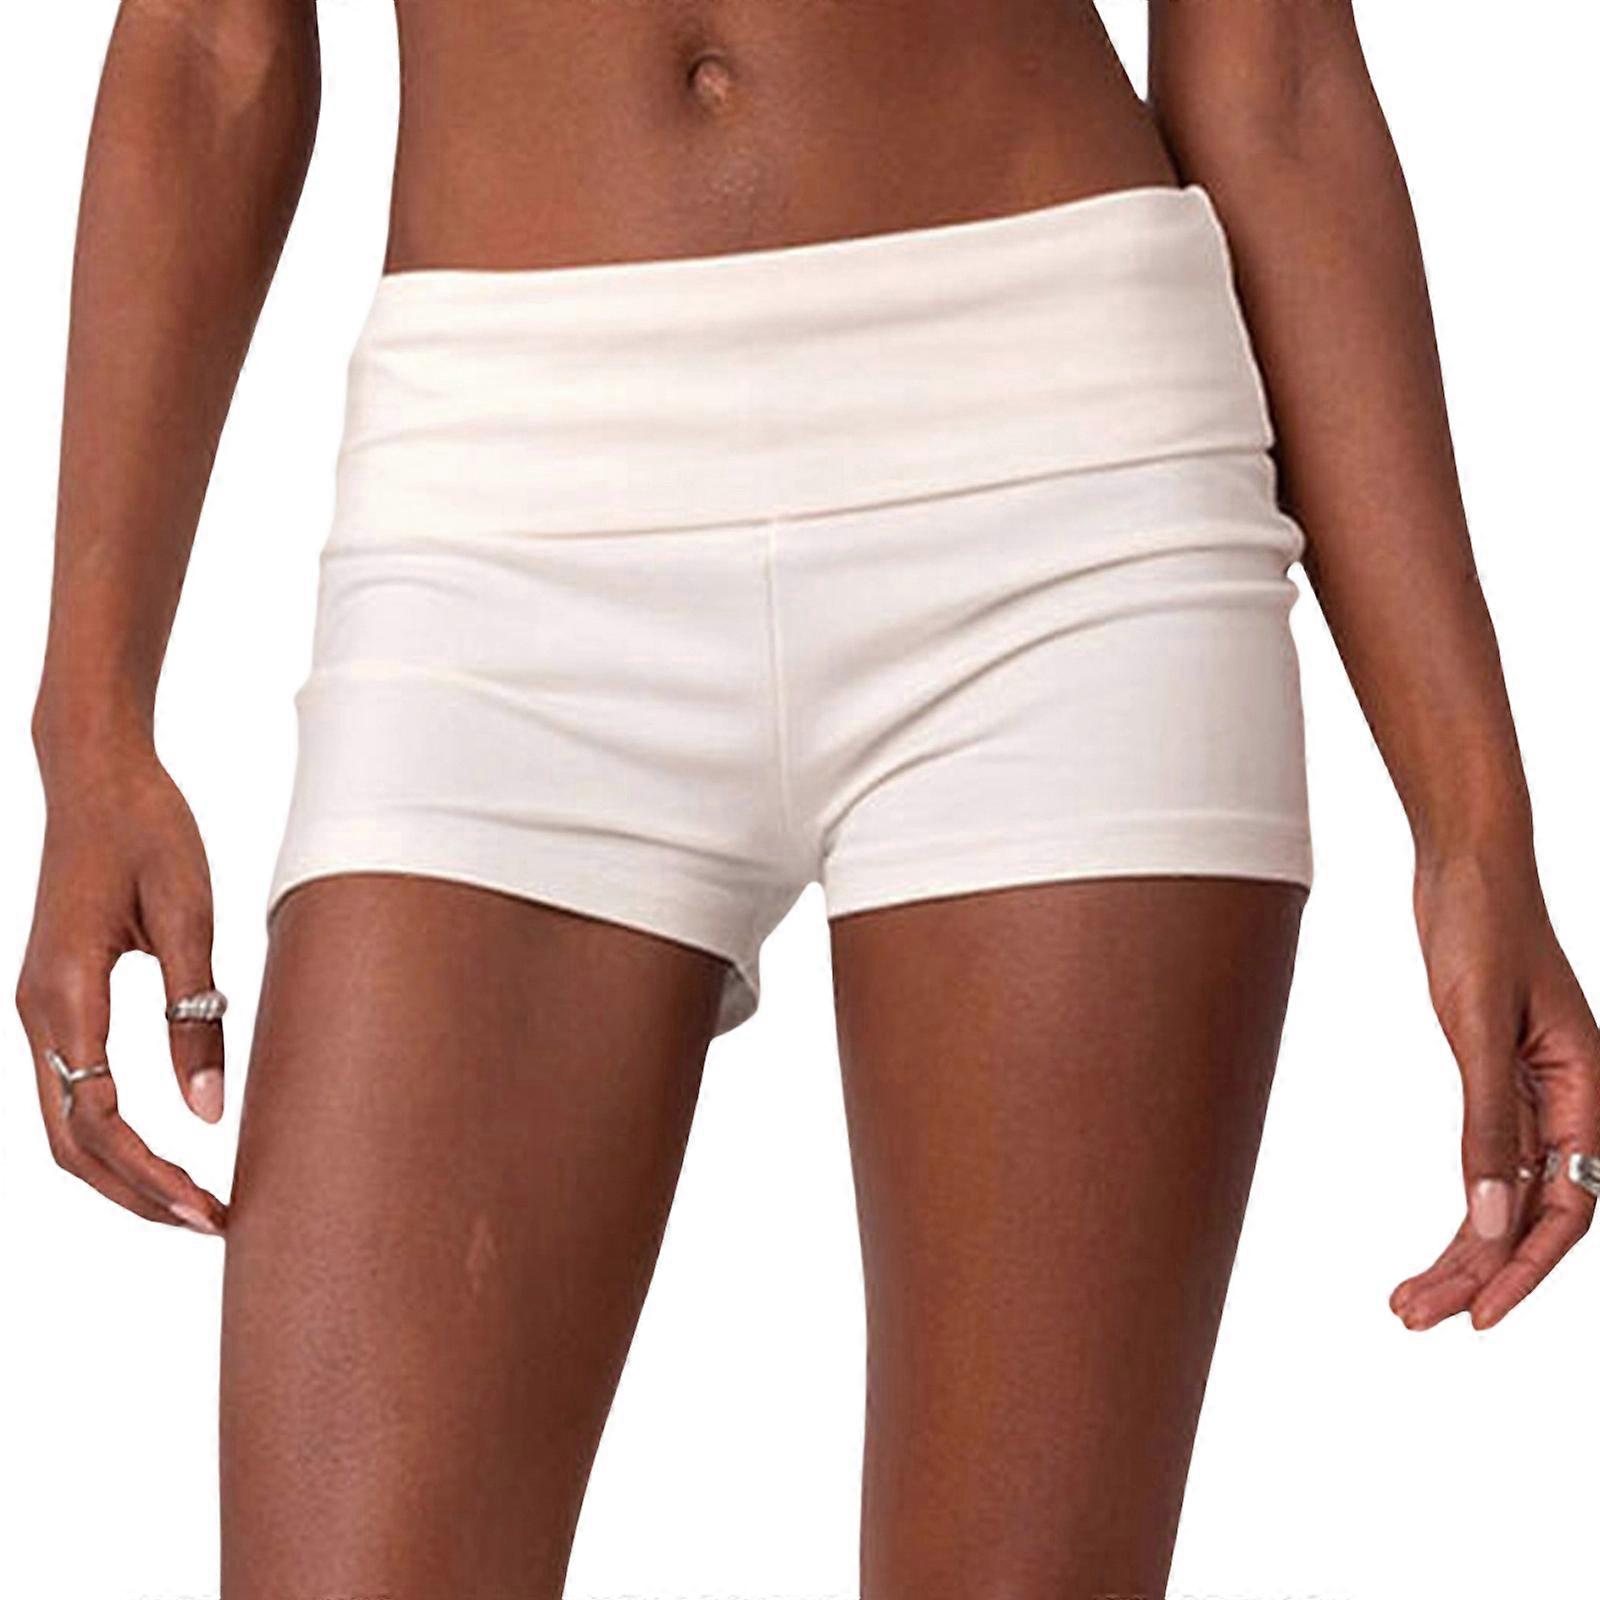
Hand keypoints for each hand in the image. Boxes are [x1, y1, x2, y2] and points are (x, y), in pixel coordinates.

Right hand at [16, 740, 227, 1234]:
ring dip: (123, 1172)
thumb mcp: (190, 914)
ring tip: (192, 1202)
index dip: (152, 1175)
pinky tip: (161, 1149)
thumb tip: (209, 1113)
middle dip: (137, 1194)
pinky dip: (111, 1133)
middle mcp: (37, 1010)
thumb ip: (197, 1013)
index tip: (210, 1208)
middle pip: (71, 1143)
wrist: (96, 772)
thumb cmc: (149, 828)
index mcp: (65, 992)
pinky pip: (72, 1088)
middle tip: (213, 1223)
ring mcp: (37, 1007)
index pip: (98, 1120)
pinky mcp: (54, 998)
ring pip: (65, 1123)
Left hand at [1391, 847, 1597, 1329]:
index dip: (1522, 1268)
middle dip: (1479, 1274)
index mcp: (1586, 1093)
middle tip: (1414, 1318)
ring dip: (1463, 1251)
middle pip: (1533, 1215)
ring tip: (1406, 1300)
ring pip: (1507, 1196)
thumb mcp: (1477, 1027)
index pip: (1566, 1208)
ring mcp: (1534, 1094)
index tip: (1478, 1317)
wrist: (1467, 864)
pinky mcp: (1497, 1078)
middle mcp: (1569, 1104)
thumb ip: (1486, 1122)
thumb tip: (1485, 1219)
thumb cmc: (1483, 928)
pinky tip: (1439, 1244)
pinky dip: (1462, 1203)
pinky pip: (1490, 1162)